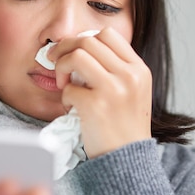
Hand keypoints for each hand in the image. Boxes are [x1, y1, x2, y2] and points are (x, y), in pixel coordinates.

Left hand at [49, 27, 152, 157]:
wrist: (129, 160)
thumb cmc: (124, 126)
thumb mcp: (133, 91)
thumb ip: (115, 68)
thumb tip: (80, 48)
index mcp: (139, 69)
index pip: (108, 34)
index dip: (83, 39)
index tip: (72, 51)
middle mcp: (129, 76)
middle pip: (88, 41)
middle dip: (65, 49)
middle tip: (56, 62)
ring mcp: (114, 90)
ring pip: (76, 55)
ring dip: (62, 67)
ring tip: (64, 84)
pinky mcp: (96, 106)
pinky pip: (69, 89)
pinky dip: (64, 97)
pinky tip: (72, 108)